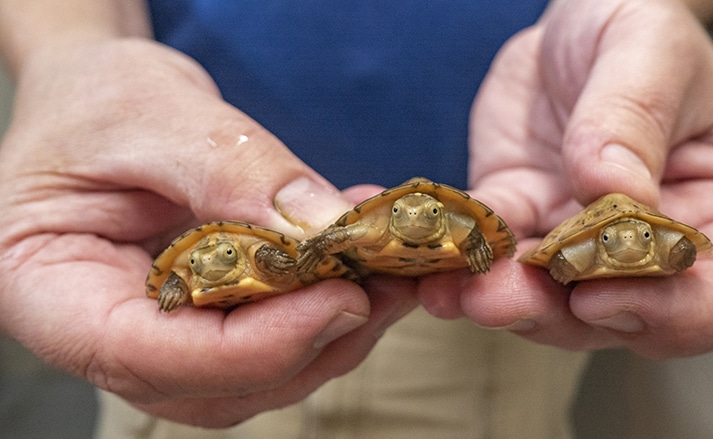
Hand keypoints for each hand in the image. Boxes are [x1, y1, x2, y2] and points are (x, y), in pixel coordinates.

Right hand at [0, 39, 415, 425]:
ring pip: (254, 376)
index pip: (148, 356)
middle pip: (214, 384)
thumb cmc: (96, 99)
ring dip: (333, 333)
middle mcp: (104, 334)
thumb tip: (324, 227)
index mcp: (52, 292)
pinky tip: (361, 261)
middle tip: (386, 284)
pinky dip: (325, 309)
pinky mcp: (204, 321)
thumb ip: (232, 170)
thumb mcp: (153, 112)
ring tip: (387, 270)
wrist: (99, 100)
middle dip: (311, 342)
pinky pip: (269, 338)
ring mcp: (158, 336)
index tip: (342, 298)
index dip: (255, 345)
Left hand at [418, 0, 712, 357]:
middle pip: (625, 314)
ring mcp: (582, 244)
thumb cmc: (635, 32)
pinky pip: (491, 256)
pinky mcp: (522, 222)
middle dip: (560, 316)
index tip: (604, 292)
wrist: (570, 28)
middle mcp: (653, 247)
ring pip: (549, 302)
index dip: (676, 315)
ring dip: (502, 303)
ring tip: (456, 292)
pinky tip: (431, 270)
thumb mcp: (649, 51)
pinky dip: (460, 267)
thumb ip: (634, 120)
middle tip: (502, 299)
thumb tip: (610, 192)